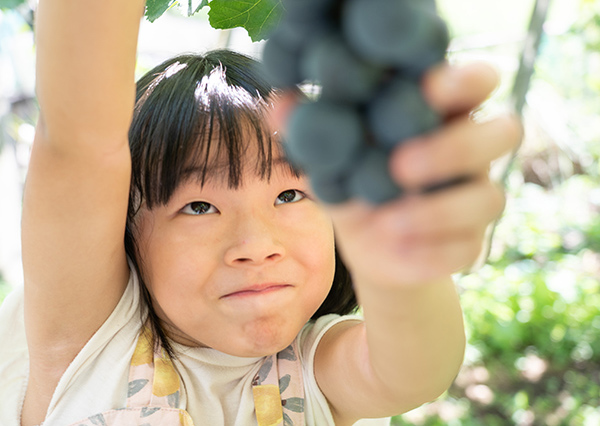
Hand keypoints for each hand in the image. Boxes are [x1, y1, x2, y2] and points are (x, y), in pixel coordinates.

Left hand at [324, 62, 522, 286]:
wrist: (371, 249)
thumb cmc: (356, 186)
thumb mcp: (333, 159)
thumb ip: (312, 131)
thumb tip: (279, 100)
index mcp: (440, 117)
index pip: (477, 82)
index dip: (464, 80)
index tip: (427, 88)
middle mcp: (470, 153)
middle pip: (502, 133)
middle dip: (456, 148)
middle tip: (400, 165)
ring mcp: (476, 198)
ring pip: (490, 198)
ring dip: (440, 211)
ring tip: (388, 222)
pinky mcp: (471, 243)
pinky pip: (469, 248)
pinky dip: (432, 254)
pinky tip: (397, 253)